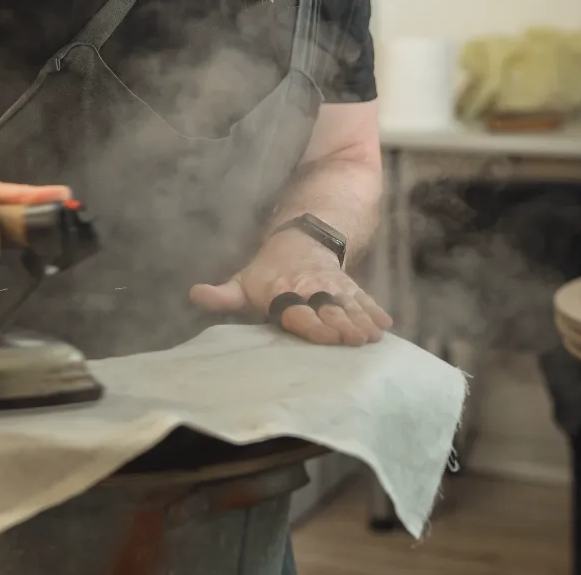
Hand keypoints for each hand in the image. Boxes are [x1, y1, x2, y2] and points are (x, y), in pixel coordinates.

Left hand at [189, 229, 392, 345]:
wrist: (298, 241)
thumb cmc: (266, 274)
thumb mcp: (242, 282)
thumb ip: (221, 295)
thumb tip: (194, 293)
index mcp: (283, 292)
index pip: (297, 310)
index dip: (311, 323)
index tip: (325, 335)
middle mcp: (311, 289)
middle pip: (328, 309)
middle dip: (342, 324)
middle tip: (356, 339)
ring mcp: (334, 288)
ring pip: (349, 304)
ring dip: (361, 320)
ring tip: (373, 336)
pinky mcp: (350, 287)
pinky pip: (364, 298)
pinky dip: (374, 310)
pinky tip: (385, 325)